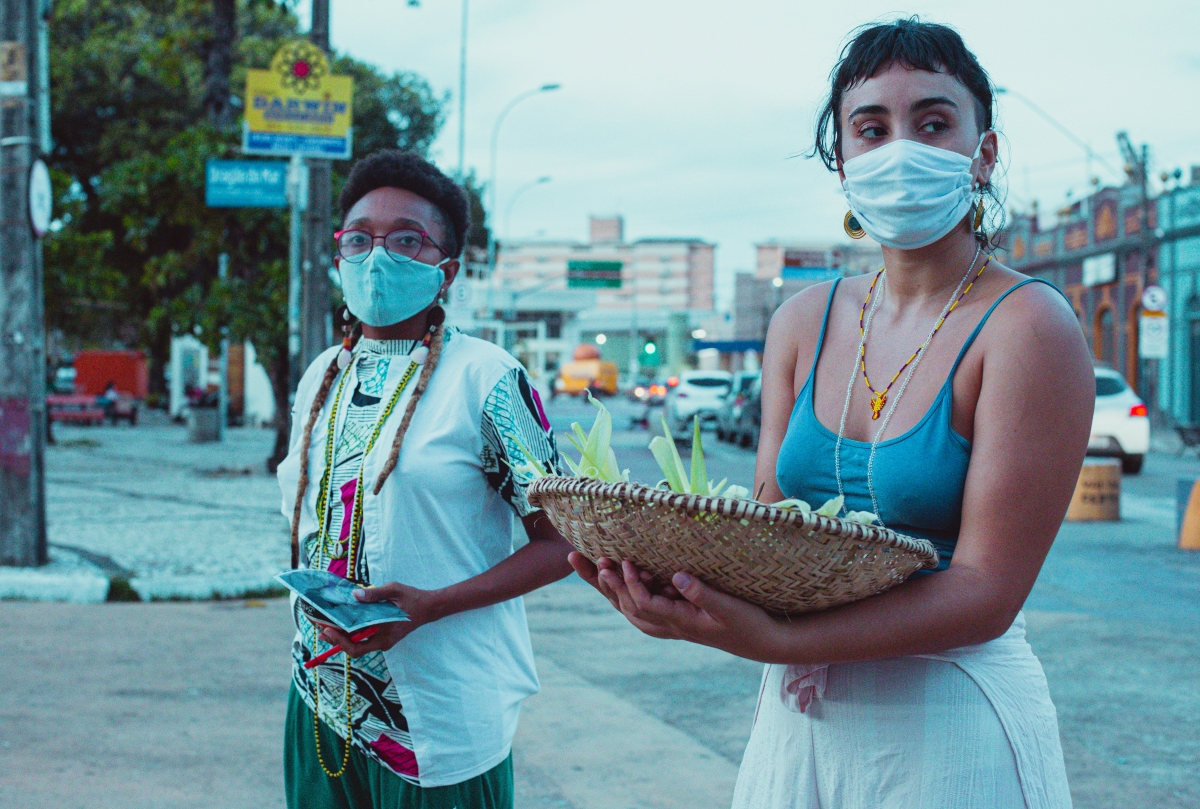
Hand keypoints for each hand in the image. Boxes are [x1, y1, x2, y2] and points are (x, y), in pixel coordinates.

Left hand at [316, 582, 444, 657]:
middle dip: (335, 640)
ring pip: (358, 645)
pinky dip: (352, 633)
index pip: (356, 645)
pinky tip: (344, 624)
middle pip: (353, 649)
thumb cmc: (412, 598)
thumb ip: (374, 593)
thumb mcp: (394, 590)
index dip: (339, 640)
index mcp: (384, 634)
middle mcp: (382, 642)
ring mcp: (383, 642)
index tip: (326, 629)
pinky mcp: (383, 638)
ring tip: (327, 626)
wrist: (429, 607)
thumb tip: (354, 595)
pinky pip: (364, 639)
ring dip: (342, 637)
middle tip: (320, 629)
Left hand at [580, 556, 786, 660]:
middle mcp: (670, 626)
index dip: (629, 584)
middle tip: (583, 559)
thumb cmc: (749, 623)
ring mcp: (673, 623)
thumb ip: (702, 592)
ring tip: (593, 566)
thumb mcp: (728, 606)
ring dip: (610, 589)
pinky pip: (643, 608)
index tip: (623, 561)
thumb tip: (675, 576)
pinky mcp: (679, 617)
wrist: (764, 642)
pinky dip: (627, 594)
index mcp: (680, 622)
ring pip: (631, 608)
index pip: (642, 604)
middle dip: (604, 584)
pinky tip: (623, 579)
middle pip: (626, 607)